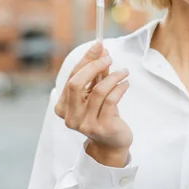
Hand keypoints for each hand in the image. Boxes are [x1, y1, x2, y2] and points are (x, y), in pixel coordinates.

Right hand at [55, 42, 132, 166]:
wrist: (112, 142)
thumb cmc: (102, 114)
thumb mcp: (95, 93)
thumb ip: (96, 74)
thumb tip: (101, 50)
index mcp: (63, 106)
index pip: (72, 77)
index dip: (85, 59)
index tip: (98, 45)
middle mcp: (70, 116)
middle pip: (76, 83)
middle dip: (93, 66)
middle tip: (109, 57)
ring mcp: (85, 124)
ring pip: (98, 91)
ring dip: (113, 76)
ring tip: (124, 71)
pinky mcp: (102, 128)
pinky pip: (111, 100)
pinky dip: (120, 88)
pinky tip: (126, 83)